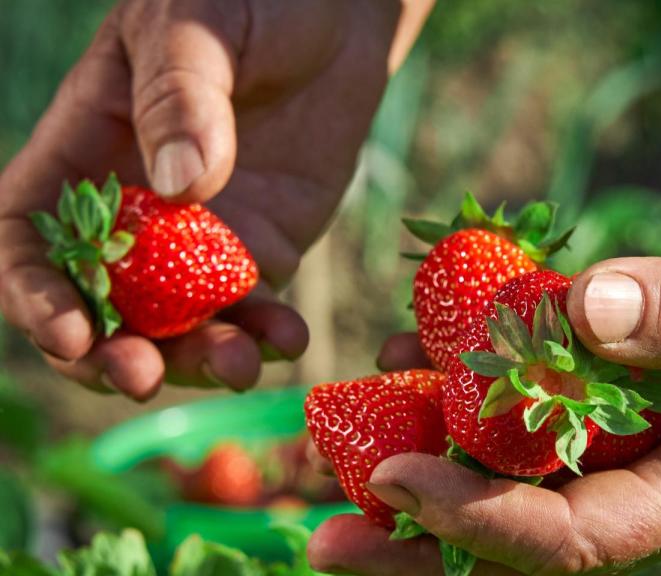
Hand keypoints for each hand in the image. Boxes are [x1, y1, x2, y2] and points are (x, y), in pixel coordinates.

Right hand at [0, 0, 402, 398]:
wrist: (338, 16)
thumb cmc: (249, 0)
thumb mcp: (196, 29)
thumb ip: (179, 99)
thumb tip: (179, 188)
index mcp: (84, 152)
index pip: (28, 238)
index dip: (37, 295)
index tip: (71, 336)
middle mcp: (134, 210)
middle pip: (99, 305)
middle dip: (111, 353)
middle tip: (143, 377)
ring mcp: (200, 240)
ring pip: (177, 324)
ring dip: (196, 359)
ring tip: (238, 367)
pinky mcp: (263, 248)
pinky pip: (254, 309)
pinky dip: (265, 336)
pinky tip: (288, 341)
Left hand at [308, 231, 660, 574]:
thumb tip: (583, 310)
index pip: (570, 541)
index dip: (478, 520)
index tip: (394, 480)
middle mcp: (646, 491)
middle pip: (518, 539)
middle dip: (422, 538)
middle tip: (324, 532)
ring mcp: (627, 451)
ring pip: (513, 475)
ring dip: (433, 453)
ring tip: (351, 421)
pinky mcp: (613, 407)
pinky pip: (532, 414)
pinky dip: (474, 389)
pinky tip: (419, 347)